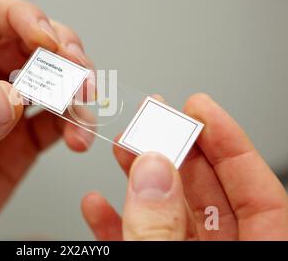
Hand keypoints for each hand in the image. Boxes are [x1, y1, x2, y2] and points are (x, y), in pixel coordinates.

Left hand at [0, 0, 94, 239]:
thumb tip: (11, 97)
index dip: (24, 18)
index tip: (49, 42)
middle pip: (31, 43)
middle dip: (62, 54)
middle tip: (78, 76)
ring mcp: (5, 107)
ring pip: (52, 79)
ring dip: (74, 90)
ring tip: (81, 114)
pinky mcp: (22, 138)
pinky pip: (56, 120)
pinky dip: (74, 124)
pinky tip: (78, 136)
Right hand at [81, 94, 287, 239]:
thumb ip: (161, 230)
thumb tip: (153, 172)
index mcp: (255, 259)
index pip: (258, 194)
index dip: (231, 145)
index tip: (201, 109)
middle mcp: (221, 259)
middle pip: (207, 195)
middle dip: (175, 150)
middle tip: (153, 118)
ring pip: (168, 215)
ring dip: (140, 180)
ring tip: (121, 148)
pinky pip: (137, 243)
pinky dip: (114, 223)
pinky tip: (97, 203)